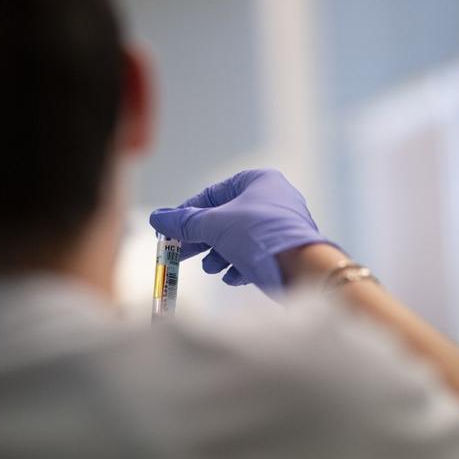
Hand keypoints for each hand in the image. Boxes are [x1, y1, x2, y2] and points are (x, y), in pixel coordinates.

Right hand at [149, 168, 331, 292]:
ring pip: (239, 238)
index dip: (189, 213)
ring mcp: (282, 226)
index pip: (213, 194)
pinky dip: (240, 265)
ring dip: (220, 254)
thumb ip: (184, 222)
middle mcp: (273, 199)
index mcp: (258, 181)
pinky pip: (256, 254)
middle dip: (203, 239)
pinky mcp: (287, 251)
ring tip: (212, 268)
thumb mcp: (214, 225)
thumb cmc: (258, 235)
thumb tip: (157, 218)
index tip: (171, 230)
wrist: (301, 268)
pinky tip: (233, 277)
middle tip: (182, 253)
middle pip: (225, 219)